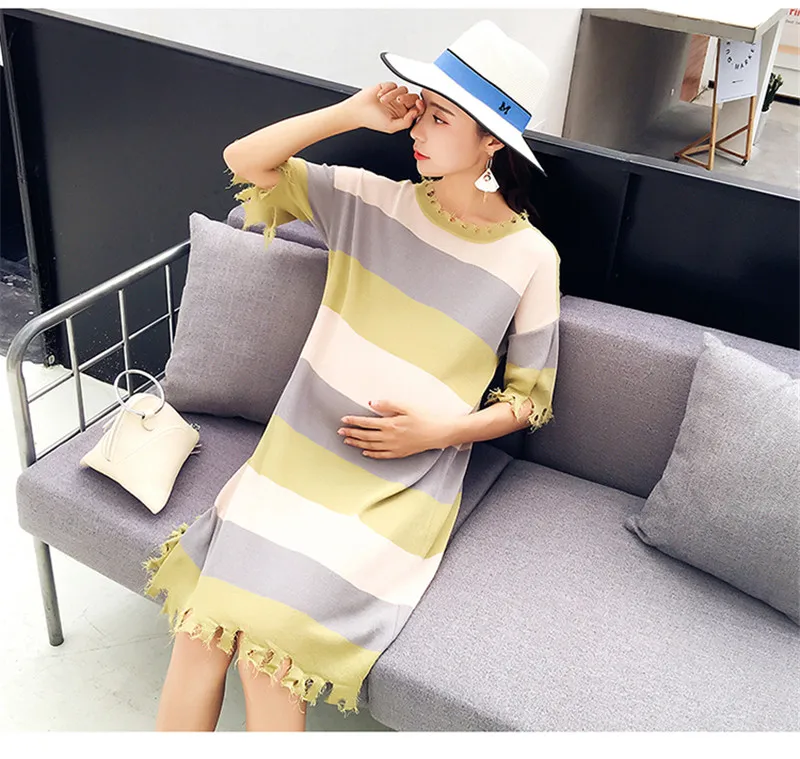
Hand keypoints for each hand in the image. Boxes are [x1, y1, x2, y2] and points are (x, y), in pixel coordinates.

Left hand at [337, 399, 454, 458]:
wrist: (439, 432)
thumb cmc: (424, 416)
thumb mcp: (406, 406)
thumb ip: (387, 405)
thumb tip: (370, 403)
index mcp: (390, 424)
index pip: (366, 423)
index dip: (353, 421)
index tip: (343, 420)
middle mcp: (389, 438)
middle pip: (365, 436)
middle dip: (351, 433)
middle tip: (340, 432)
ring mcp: (394, 447)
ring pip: (371, 447)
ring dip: (357, 444)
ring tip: (347, 441)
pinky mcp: (400, 453)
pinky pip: (381, 455)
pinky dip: (371, 454)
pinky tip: (364, 452)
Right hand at [341, 82, 423, 134]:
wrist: (358, 111)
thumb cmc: (372, 120)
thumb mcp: (391, 127)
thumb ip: (405, 122)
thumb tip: (415, 114)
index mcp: (404, 116)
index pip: (417, 110)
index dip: (420, 106)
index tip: (417, 105)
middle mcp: (400, 105)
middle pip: (413, 97)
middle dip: (407, 98)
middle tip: (399, 100)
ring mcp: (394, 95)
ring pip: (403, 90)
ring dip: (393, 94)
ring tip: (383, 101)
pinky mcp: (387, 87)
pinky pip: (393, 84)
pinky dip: (387, 89)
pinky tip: (380, 96)